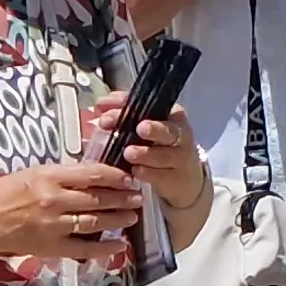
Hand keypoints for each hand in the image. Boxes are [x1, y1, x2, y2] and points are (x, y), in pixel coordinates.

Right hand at [0, 162, 143, 261]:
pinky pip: (84, 248)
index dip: (116, 176)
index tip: (129, 178)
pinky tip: (120, 245)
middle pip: (99, 198)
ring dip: (118, 219)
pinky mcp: (51, 246)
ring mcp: (54, 224)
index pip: (93, 174)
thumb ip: (62, 176)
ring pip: (96, 221)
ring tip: (133, 216)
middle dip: (123, 198)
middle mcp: (55, 199)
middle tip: (139, 197)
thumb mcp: (33, 174)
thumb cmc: (2, 192)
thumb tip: (92, 176)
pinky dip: (105, 248)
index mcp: (50, 176)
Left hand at [91, 96, 209, 210]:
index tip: (107, 112)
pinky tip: (135, 171)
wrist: (184, 177)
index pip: (152, 106)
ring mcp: (180, 158)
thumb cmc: (157, 145)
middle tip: (140, 129)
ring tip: (129, 153)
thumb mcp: (144, 126)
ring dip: (146, 153)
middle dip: (154, 129)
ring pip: (165, 155)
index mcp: (171, 115)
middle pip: (167, 130)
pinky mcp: (176, 179)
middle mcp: (179, 135)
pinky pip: (162, 176)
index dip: (128, 106)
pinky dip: (148, 173)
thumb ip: (123, 112)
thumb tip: (101, 105)